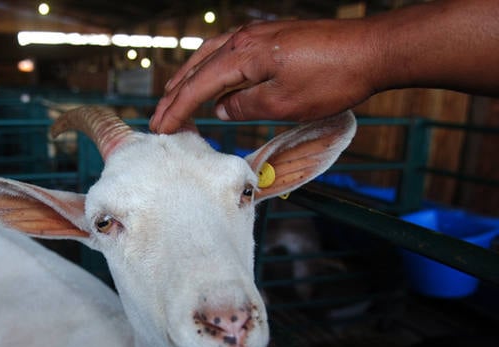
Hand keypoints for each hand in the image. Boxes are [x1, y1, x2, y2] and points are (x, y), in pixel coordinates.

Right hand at [150, 19, 379, 133]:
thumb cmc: (332, 78)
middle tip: (158, 117)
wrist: (372, 50)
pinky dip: (212, 66)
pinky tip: (214, 77)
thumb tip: (221, 108)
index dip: (177, 109)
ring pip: (211, 55)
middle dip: (176, 94)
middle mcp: (245, 40)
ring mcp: (259, 34)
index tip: (160, 128)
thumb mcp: (284, 103)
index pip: (199, 86)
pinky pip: (229, 50)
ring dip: (190, 76)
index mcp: (244, 56)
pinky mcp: (272, 36)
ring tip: (175, 94)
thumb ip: (245, 106)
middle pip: (198, 67)